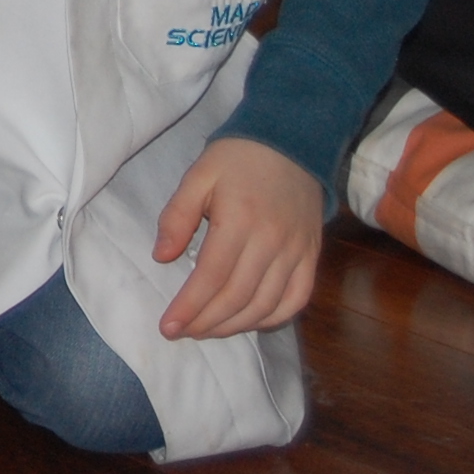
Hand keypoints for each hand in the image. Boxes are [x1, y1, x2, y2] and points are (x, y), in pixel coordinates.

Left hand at [152, 137, 322, 340]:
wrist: (291, 141)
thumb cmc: (237, 158)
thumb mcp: (197, 176)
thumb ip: (177, 216)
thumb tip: (161, 257)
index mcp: (240, 219)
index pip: (212, 275)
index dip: (190, 306)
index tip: (168, 326)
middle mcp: (272, 241)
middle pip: (238, 296)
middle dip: (207, 322)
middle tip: (182, 332)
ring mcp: (297, 251)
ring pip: (266, 304)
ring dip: (235, 325)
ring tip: (207, 330)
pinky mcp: (311, 255)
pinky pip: (296, 299)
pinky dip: (272, 318)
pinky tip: (248, 322)